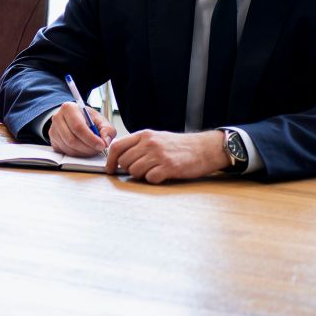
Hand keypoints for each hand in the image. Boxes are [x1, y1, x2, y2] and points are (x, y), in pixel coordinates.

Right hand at [48, 100, 116, 157]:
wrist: (75, 118)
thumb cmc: (88, 119)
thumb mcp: (101, 120)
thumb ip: (107, 129)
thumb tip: (105, 141)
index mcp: (69, 108)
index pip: (78, 127)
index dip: (90, 139)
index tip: (101, 145)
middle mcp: (57, 118)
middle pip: (72, 139)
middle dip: (88, 147)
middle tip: (98, 149)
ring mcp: (53, 130)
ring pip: (68, 147)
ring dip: (83, 152)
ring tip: (92, 148)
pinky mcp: (52, 140)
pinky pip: (65, 152)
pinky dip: (77, 154)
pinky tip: (84, 149)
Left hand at [107, 129, 228, 183]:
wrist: (205, 148)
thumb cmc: (180, 145)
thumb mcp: (156, 138)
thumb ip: (138, 145)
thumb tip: (119, 158)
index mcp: (144, 135)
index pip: (117, 146)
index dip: (110, 160)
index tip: (110, 169)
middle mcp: (149, 143)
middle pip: (124, 162)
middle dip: (129, 169)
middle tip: (142, 169)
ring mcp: (159, 155)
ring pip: (135, 171)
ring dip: (142, 175)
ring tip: (154, 170)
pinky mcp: (169, 167)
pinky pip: (150, 179)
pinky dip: (154, 180)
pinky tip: (163, 174)